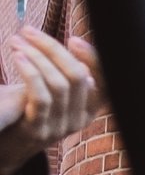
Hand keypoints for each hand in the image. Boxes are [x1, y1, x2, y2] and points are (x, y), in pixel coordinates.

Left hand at [0, 28, 102, 174]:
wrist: (7, 143)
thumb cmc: (29, 108)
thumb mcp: (55, 93)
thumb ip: (68, 76)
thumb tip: (78, 45)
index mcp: (90, 108)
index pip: (105, 82)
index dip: (94, 59)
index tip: (73, 40)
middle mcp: (80, 119)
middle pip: (78, 77)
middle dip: (53, 49)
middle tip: (28, 31)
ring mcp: (60, 127)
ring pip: (59, 84)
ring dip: (35, 56)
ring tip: (16, 42)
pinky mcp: (38, 130)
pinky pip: (41, 97)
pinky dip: (31, 72)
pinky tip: (18, 56)